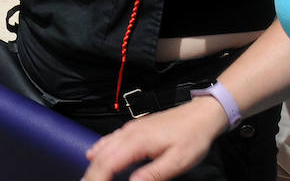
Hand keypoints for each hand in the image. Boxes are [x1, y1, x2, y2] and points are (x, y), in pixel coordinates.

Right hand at [81, 97, 228, 180]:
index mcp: (137, 142)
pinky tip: (93, 156)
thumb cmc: (192, 137)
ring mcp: (129, 130)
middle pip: (101, 156)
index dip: (97, 179)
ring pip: (102, 147)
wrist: (200, 115)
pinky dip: (98, 151)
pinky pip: (109, 140)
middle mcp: (128, 134)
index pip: (107, 163)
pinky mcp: (134, 129)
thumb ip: (154, 174)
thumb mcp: (178, 161)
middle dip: (91, 174)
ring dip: (93, 165)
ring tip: (88, 178)